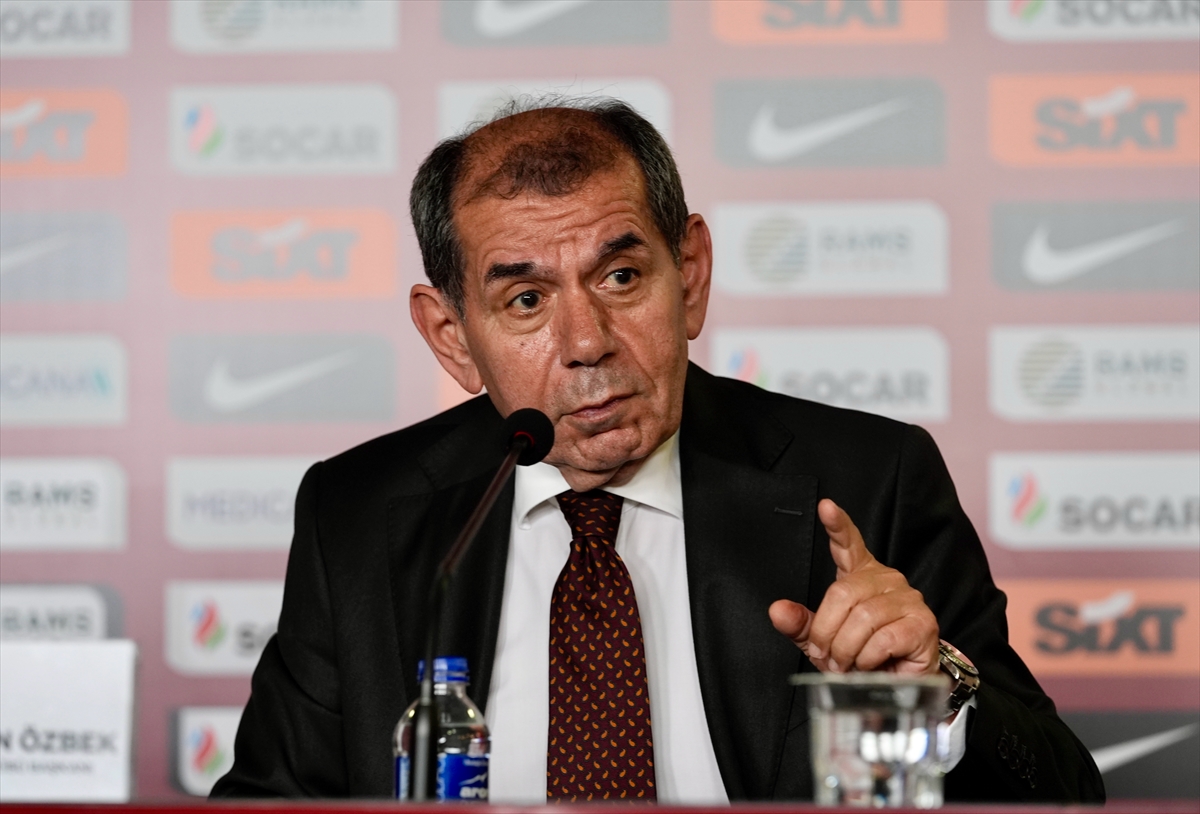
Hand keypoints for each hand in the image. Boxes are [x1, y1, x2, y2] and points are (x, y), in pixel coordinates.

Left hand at [769, 499, 938, 674]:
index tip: (826, 507)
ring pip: (863, 617)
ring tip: (846, 665)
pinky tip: (869, 665)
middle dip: (827, 631)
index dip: (838, 525)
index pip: (849, 544)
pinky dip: (868, 658)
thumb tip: (777, 610)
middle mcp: (887, 580)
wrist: (899, 686)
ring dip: (847, 649)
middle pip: (843, 593)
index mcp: (861, 576)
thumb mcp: (824, 641)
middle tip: (826, 656)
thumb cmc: (863, 658)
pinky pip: (884, 639)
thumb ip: (801, 625)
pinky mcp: (923, 624)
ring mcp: (909, 600)